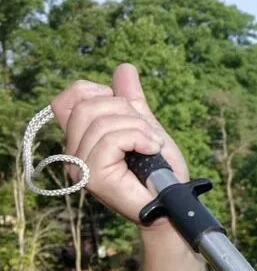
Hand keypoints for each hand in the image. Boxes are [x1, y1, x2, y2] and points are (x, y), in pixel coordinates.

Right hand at [50, 63, 187, 224]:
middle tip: (148, 134)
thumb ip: (132, 101)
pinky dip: (139, 138)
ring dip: (138, 128)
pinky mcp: (91, 176)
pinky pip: (111, 139)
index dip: (97, 93)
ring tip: (152, 146)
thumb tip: (124, 68)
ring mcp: (79, 166)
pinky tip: (151, 151)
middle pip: (87, 105)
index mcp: (80, 138)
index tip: (126, 109)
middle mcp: (73, 152)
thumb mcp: (147, 127)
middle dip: (127, 111)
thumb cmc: (161, 171)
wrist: (174, 202)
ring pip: (101, 121)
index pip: (69, 98)